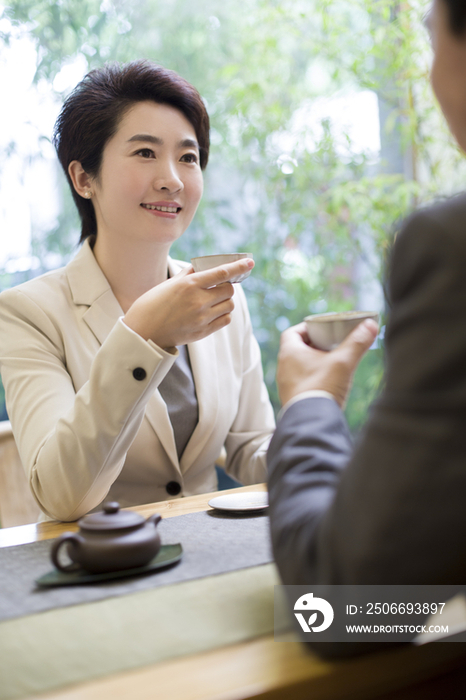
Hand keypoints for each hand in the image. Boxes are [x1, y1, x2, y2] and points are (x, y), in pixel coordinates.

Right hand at [123, 258, 253, 349]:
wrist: (142, 333)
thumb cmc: (151, 305)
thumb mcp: (168, 284)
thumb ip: (188, 275)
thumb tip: (203, 267)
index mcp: (189, 285)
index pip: (221, 273)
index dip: (238, 266)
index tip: (249, 262)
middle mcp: (198, 301)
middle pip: (229, 290)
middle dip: (227, 286)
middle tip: (219, 286)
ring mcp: (202, 318)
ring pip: (229, 305)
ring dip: (225, 300)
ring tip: (213, 300)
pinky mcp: (203, 332)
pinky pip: (225, 320)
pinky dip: (223, 314)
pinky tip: (213, 312)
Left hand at [276, 319, 378, 407]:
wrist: (312, 423)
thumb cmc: (322, 388)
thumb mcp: (343, 362)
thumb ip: (357, 343)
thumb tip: (371, 325)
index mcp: (289, 353)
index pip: (293, 332)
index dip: (307, 328)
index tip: (323, 329)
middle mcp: (284, 368)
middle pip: (298, 349)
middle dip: (316, 345)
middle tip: (333, 344)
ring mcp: (287, 385)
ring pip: (300, 366)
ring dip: (315, 362)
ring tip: (334, 363)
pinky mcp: (293, 399)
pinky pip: (302, 382)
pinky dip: (314, 378)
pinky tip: (330, 382)